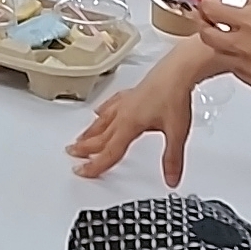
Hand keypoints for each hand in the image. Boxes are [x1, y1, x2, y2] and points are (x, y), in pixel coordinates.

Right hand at [67, 47, 199, 185]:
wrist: (178, 70)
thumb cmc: (175, 96)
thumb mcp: (176, 132)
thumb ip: (172, 158)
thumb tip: (172, 179)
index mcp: (129, 124)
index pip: (109, 151)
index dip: (95, 164)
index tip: (82, 171)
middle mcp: (124, 113)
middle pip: (100, 136)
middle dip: (85, 148)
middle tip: (72, 154)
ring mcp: (126, 102)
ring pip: (102, 120)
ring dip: (89, 132)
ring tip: (80, 138)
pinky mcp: (132, 94)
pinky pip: (110, 105)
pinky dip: (102, 111)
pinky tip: (100, 111)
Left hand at [194, 0, 250, 95]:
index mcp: (250, 22)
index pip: (209, 9)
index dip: (207, 0)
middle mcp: (245, 47)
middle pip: (206, 35)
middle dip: (205, 22)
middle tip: (213, 16)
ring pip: (221, 55)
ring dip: (221, 42)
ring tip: (235, 33)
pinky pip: (239, 70)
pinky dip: (238, 59)